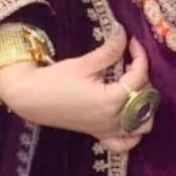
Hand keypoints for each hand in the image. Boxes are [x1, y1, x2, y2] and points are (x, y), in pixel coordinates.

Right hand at [0, 30, 155, 152]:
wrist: (30, 97)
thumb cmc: (55, 80)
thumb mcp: (84, 63)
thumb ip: (109, 50)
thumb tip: (123, 32)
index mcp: (112, 100)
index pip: (139, 77)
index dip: (140, 56)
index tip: (133, 42)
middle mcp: (113, 120)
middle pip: (146, 99)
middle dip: (142, 78)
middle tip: (129, 61)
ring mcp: (107, 130)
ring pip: (143, 125)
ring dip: (144, 106)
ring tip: (132, 87)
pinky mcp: (98, 134)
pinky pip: (125, 143)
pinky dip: (133, 134)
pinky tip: (129, 118)